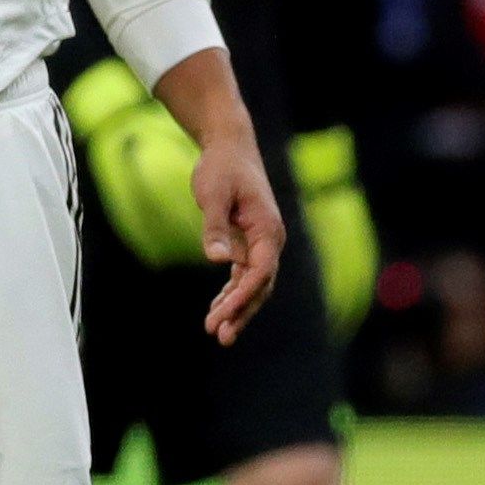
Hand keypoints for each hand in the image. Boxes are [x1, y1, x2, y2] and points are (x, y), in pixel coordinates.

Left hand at [191, 132, 286, 343]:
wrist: (229, 147)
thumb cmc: (222, 168)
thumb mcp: (213, 195)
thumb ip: (215, 228)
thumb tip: (219, 261)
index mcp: (268, 229)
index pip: (260, 272)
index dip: (242, 297)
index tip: (222, 316)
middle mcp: (270, 240)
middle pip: (260, 286)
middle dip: (241, 312)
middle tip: (220, 336)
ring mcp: (260, 243)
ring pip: (252, 284)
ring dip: (236, 308)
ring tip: (216, 331)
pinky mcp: (248, 242)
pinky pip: (243, 275)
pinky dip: (231, 293)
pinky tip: (217, 309)